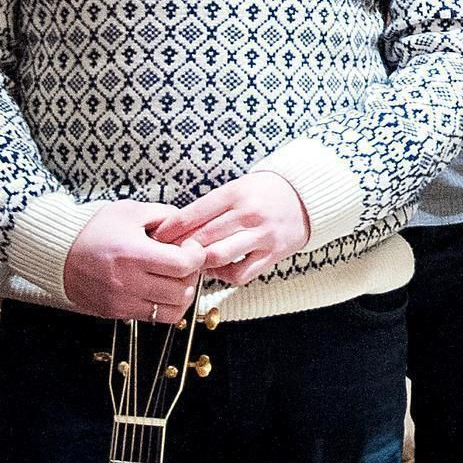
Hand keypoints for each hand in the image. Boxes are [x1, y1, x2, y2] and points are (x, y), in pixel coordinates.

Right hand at [61, 202, 205, 320]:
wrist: (59, 255)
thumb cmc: (93, 231)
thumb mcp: (129, 211)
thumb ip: (163, 215)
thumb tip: (188, 225)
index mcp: (132, 254)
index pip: (182, 265)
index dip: (196, 255)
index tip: (191, 247)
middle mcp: (128, 282)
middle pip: (182, 289)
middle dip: (191, 274)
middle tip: (185, 262)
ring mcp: (123, 301)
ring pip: (173, 310)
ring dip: (182, 294)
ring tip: (175, 277)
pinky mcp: (118, 313)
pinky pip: (155, 318)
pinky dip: (166, 306)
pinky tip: (161, 289)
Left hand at [151, 170, 312, 286]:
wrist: (305, 197)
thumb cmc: (265, 192)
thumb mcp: (237, 188)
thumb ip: (210, 207)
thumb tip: (177, 226)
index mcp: (236, 193)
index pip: (194, 213)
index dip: (171, 229)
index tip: (157, 237)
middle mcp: (249, 213)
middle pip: (202, 237)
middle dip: (179, 248)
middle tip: (165, 254)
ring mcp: (262, 235)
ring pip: (219, 256)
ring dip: (199, 263)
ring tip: (191, 263)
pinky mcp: (272, 253)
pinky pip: (240, 273)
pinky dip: (223, 275)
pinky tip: (217, 269)